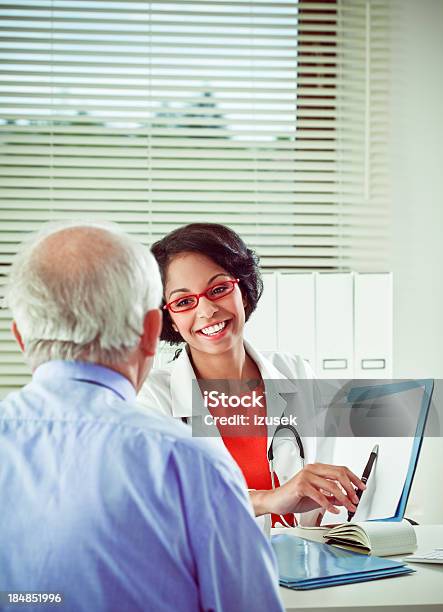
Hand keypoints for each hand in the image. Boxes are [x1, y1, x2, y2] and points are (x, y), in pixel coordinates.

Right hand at [251, 463, 365, 516]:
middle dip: (351, 488)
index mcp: (317, 469)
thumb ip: (331, 497)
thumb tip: (346, 499)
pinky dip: (329, 505)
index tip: (362, 487)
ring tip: (348, 507)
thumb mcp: (318, 497)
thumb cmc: (294, 497)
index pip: (340, 469)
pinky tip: (334, 510)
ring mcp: (306, 476)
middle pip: (339, 474)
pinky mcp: (301, 486)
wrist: (276, 501)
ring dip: (343, 498)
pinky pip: (320, 496)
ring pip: (332, 485)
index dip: (354, 478)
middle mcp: (312, 469)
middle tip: (355, 499)